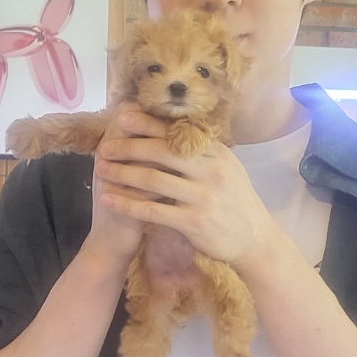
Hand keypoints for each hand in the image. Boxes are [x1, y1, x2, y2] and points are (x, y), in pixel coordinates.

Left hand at [95, 112, 280, 272]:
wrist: (256, 240)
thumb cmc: (236, 203)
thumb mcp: (227, 170)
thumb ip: (203, 153)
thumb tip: (174, 131)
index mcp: (217, 153)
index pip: (177, 132)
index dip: (146, 123)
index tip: (122, 116)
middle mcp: (211, 170)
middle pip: (161, 152)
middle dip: (128, 147)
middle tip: (104, 147)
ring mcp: (203, 196)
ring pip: (154, 179)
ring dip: (122, 173)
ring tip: (100, 170)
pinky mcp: (195, 222)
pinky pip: (153, 210)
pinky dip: (127, 204)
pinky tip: (109, 200)